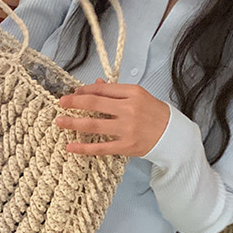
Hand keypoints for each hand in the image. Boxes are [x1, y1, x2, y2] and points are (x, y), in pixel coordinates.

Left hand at [56, 80, 170, 156]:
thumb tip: (95, 84)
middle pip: (94, 103)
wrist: (172, 135)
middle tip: (61, 102)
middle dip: (74, 102)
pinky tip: (70, 146)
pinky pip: (100, 147)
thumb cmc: (154, 113)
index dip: (84, 90)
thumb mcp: (138, 96)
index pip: (102, 89)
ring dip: (73, 122)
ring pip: (93, 124)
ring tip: (59, 121)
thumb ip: (116, 91)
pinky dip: (83, 148)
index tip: (73, 93)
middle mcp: (128, 109)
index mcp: (132, 93)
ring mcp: (126, 129)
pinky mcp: (125, 146)